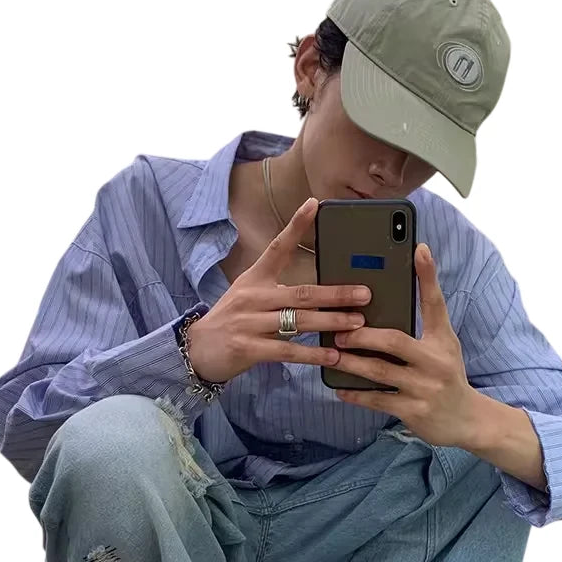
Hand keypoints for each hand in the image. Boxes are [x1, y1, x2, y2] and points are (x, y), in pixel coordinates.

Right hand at [185, 197, 371, 383]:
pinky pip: (287, 351)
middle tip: (364, 293)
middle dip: (335, 293)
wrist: (197, 349)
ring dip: (330, 322)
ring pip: (298, 321)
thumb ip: (280, 293)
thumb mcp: (250, 296)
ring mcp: (249, 323)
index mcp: (254, 279)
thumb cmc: (232, 321)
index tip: (314, 204)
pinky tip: (332, 357)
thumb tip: (319, 293)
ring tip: (357, 323)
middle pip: (301, 292)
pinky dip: (312, 354)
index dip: (296, 226)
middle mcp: (253, 297)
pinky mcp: (248, 348)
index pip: (277, 247)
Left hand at [331, 242, 477, 447]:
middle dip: (363, 335)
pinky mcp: (414, 412)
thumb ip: (425, 319)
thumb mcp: (444, 344)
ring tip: (332, 354)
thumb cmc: (447, 375)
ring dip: (352, 362)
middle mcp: (436, 362)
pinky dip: (356, 394)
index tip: (418, 248)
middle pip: (395, 341)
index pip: (435, 303)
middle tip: (339, 329)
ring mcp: (425, 388)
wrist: (467, 420)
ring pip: (380, 371)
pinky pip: (378, 399)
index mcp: (442, 340)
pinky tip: (339, 387)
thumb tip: (401, 288)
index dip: (428, 275)